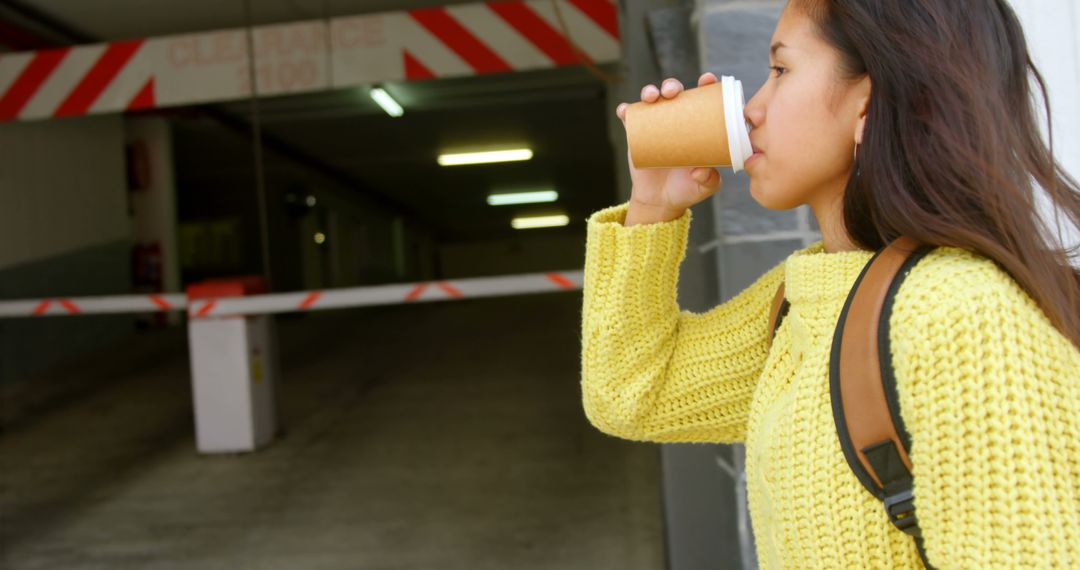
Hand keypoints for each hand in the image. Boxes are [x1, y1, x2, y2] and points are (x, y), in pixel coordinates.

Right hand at [617, 72, 723, 224]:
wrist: (659, 201)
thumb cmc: (687, 188)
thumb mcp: (705, 187)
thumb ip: (709, 179)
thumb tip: (699, 170)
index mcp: (698, 124)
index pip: (703, 98)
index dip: (706, 84)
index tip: (706, 79)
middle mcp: (676, 119)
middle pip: (674, 93)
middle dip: (672, 85)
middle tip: (672, 92)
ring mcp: (655, 125)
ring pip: (651, 99)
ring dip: (650, 91)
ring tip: (651, 97)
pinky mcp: (637, 134)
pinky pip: (630, 117)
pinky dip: (626, 111)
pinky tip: (625, 110)